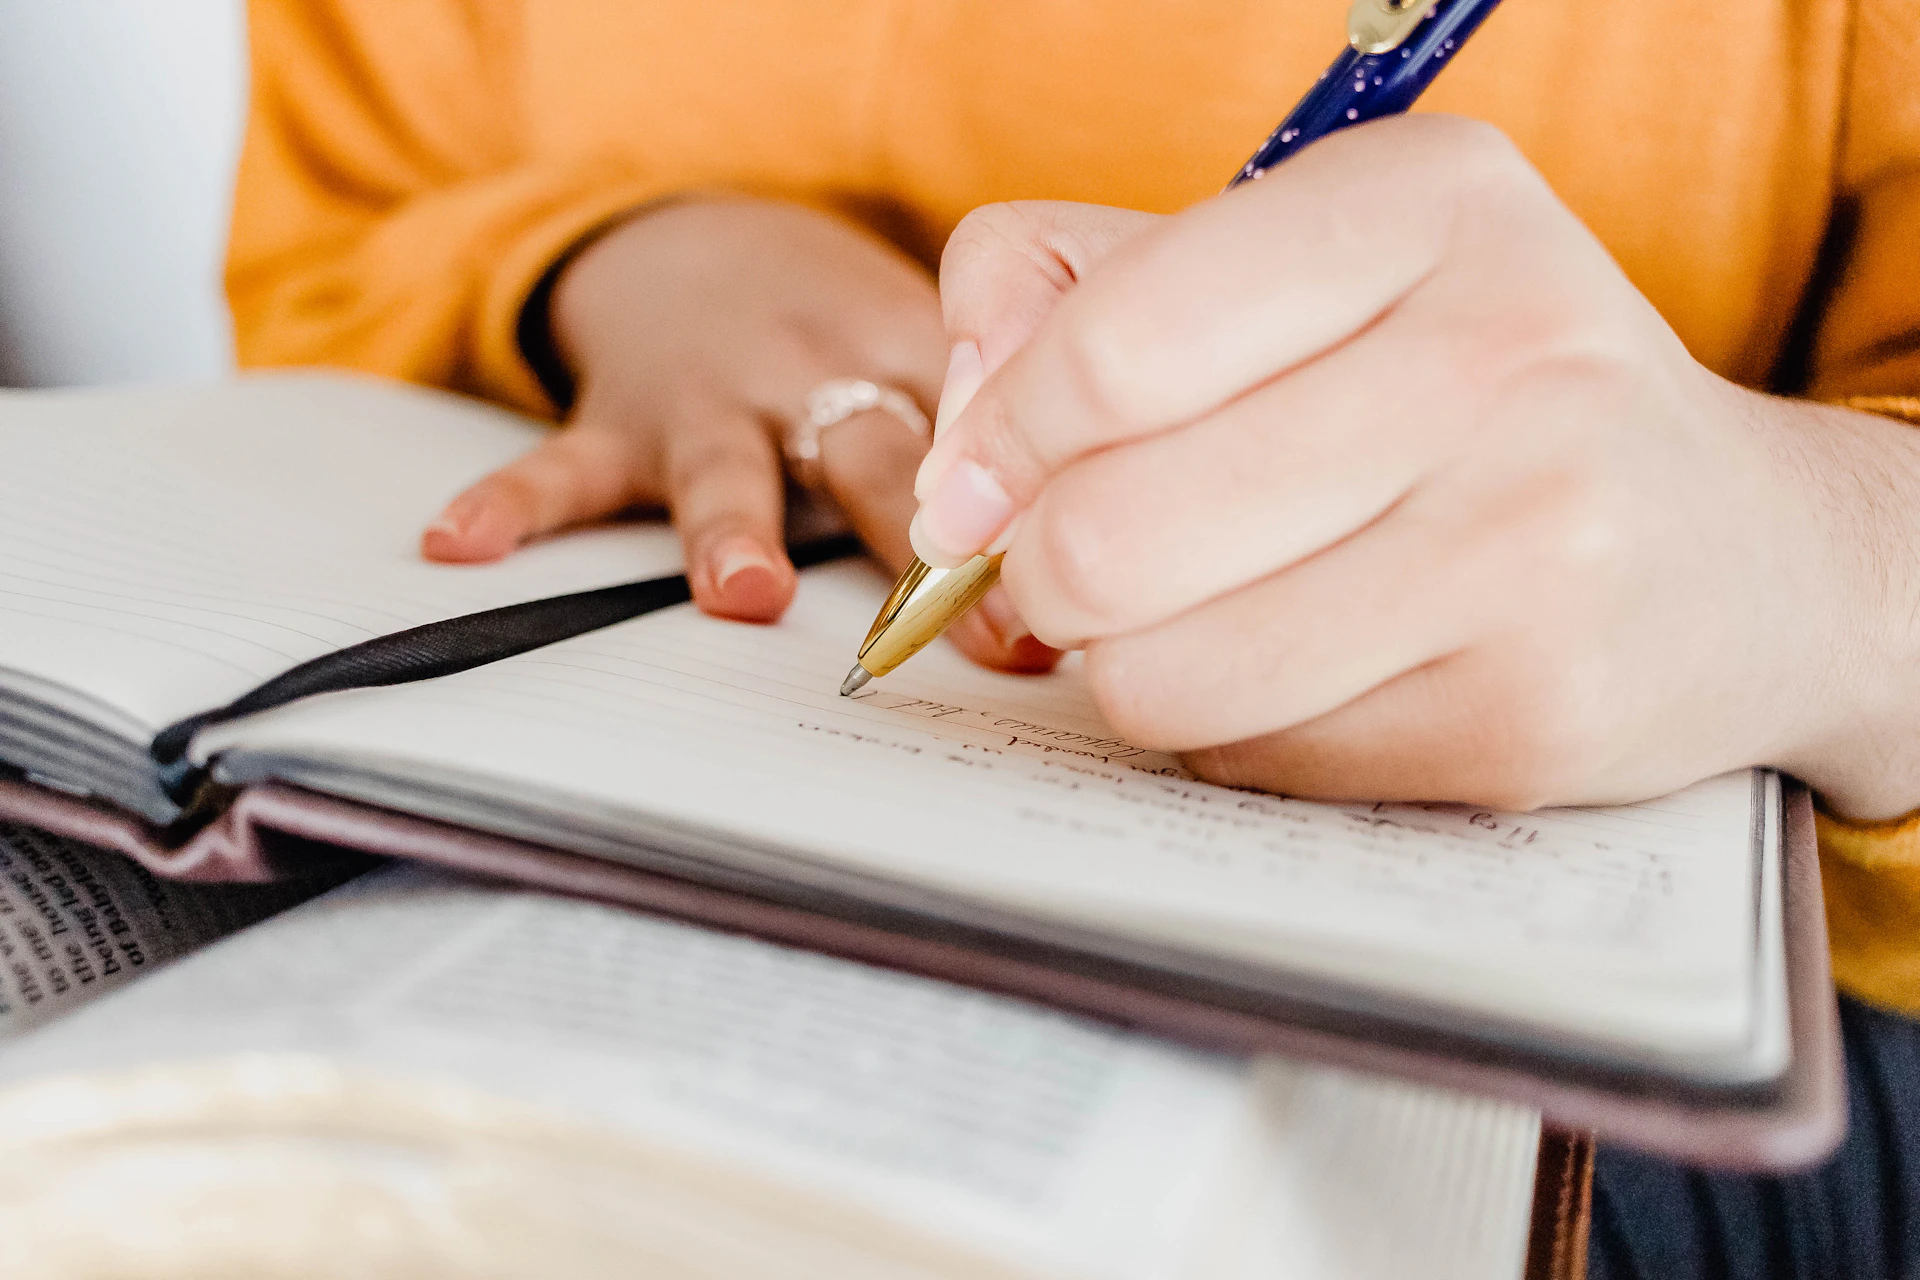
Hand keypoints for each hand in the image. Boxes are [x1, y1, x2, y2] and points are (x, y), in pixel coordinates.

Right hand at [422, 196, 1056, 672]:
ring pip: (723, 468)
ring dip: (733, 529)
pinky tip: (460, 545)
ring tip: (744, 593)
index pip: (970, 441)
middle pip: (867, 458)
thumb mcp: (934, 359)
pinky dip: (507, 505)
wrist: (716, 245)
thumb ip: (988, 460)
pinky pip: (556, 468)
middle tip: (957, 619)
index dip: (1014, 520)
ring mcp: (709, 403)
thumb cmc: (848, 334)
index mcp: (905, 363)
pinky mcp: (618, 423)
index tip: (1055, 606)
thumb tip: (1080, 588)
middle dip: (912, 541)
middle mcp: (811, 380)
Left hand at [916, 117, 1919, 816]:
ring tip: (1186, 618)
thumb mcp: (1303, 270)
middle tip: (1063, 575)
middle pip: (1108, 533)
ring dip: (1125, 666)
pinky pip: (1252, 760)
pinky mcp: (1530, 714)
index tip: (972, 495)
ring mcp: (1533, 543)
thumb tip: (957, 452)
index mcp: (1427, 201)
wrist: (1735, 555)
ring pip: (1161, 674)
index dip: (991, 445)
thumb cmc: (1470, 395)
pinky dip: (1232, 730)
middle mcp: (1505, 352)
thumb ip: (1084, 292)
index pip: (1109, 344)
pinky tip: (1304, 670)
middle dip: (1038, 579)